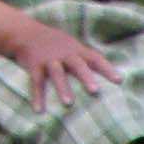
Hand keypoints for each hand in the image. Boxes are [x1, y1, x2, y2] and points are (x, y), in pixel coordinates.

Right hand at [0, 6, 118, 104]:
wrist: (25, 32)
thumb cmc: (57, 45)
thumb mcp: (73, 47)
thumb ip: (89, 61)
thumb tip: (114, 80)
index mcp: (77, 50)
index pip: (95, 58)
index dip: (107, 69)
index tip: (119, 81)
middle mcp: (64, 54)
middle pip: (77, 64)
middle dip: (85, 77)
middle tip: (95, 91)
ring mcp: (48, 59)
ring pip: (56, 73)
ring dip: (62, 88)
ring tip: (68, 104)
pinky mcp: (34, 65)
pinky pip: (36, 81)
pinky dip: (37, 96)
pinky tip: (39, 110)